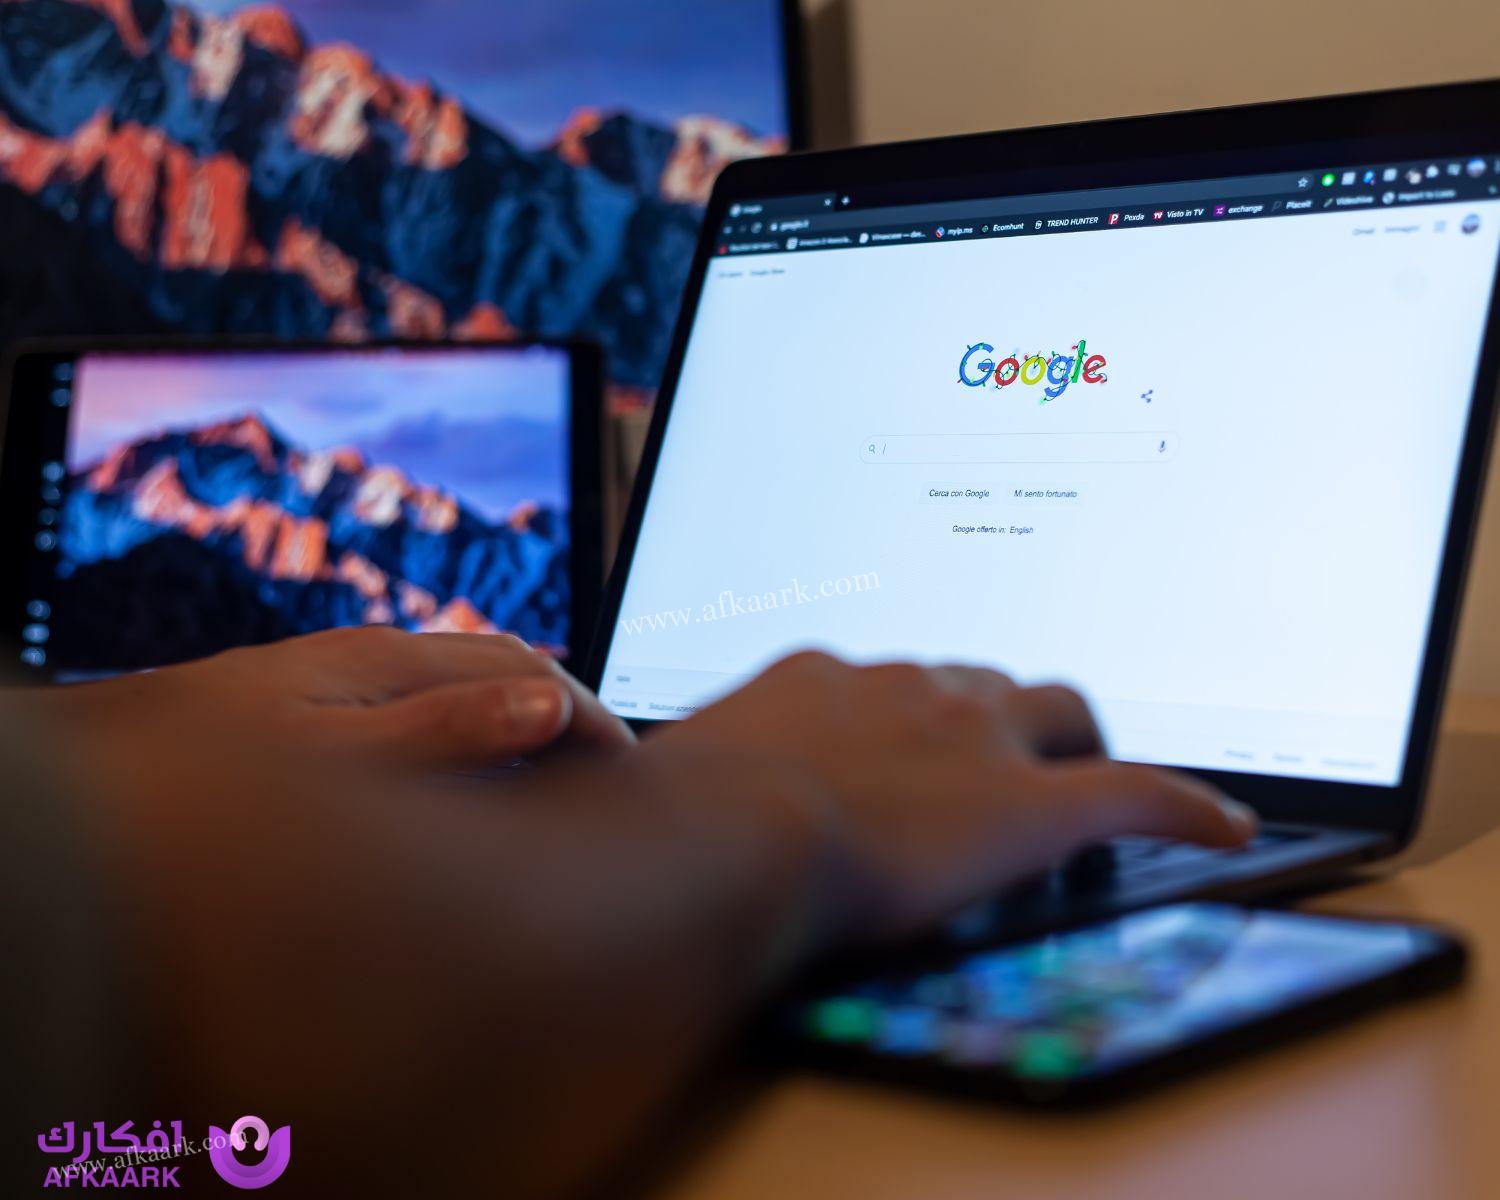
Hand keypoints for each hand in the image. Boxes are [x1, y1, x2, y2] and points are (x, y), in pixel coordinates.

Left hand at [39, 626, 633, 771]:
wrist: (101, 782)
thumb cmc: (210, 776)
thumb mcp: (341, 761)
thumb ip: (444, 732)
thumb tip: (547, 707)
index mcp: (388, 663)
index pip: (527, 670)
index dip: (590, 716)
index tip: (631, 772)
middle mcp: (370, 666)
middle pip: (502, 675)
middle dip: (565, 719)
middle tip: (608, 787)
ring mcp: (346, 691)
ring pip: (463, 701)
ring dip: (519, 737)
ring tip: (553, 795)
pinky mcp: (322, 720)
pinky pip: (425, 725)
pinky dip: (469, 753)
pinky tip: (463, 796)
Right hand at [657, 651, 1255, 937]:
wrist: (724, 836)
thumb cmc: (680, 814)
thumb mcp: (680, 774)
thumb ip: (702, 768)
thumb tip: (657, 784)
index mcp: (828, 678)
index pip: (897, 680)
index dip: (920, 713)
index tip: (920, 740)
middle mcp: (909, 686)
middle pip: (986, 682)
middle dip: (1000, 715)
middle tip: (1004, 759)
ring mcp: (974, 737)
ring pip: (1059, 711)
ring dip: (1072, 741)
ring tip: (1085, 775)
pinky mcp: (1031, 805)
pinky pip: (1137, 793)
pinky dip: (1186, 806)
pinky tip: (1225, 825)